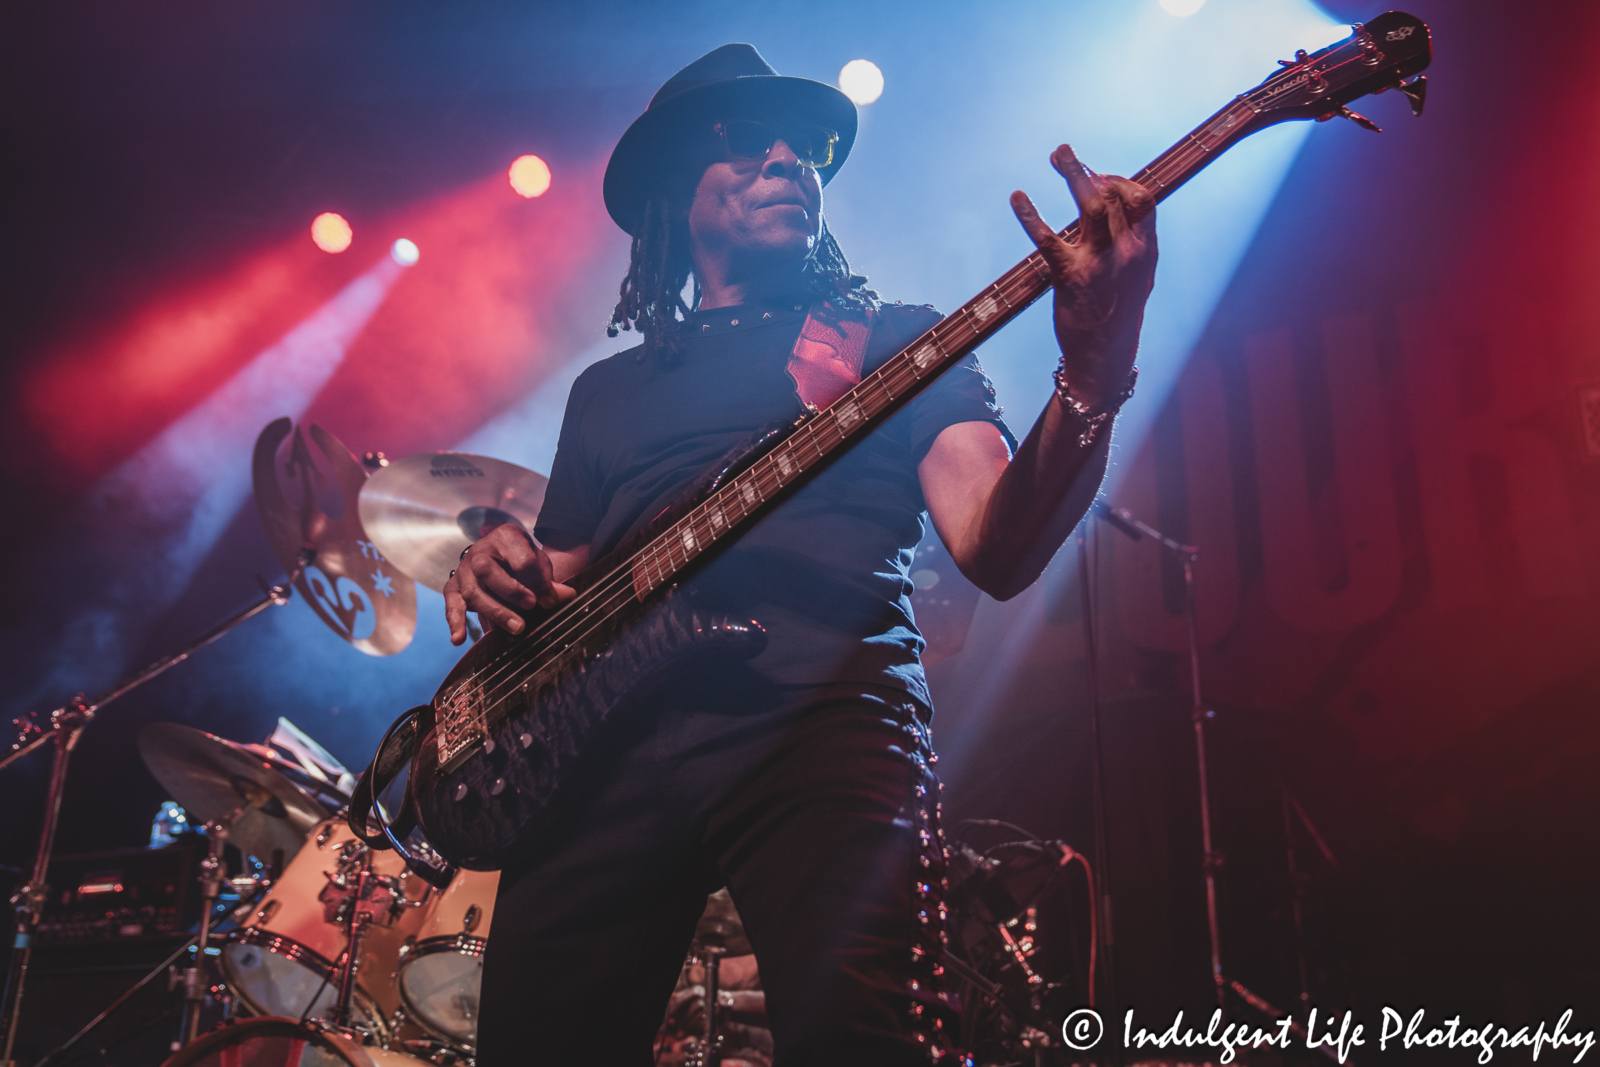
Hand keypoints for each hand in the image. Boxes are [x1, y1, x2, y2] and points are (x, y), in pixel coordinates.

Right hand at [443, 524, 575, 644]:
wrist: (499, 556)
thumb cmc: (522, 560)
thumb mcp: (539, 564)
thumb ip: (549, 581)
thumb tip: (569, 596)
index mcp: (506, 538)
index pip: (520, 559)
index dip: (537, 581)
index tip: (549, 601)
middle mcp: (480, 552)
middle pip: (487, 571)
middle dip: (511, 591)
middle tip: (531, 607)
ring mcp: (464, 570)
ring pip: (473, 592)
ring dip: (495, 612)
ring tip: (517, 628)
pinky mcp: (453, 588)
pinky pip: (451, 605)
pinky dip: (455, 623)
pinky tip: (459, 640)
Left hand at [1011, 144, 1156, 409]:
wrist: (1103, 358)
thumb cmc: (1117, 313)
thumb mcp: (1136, 277)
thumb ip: (1131, 242)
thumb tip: (1113, 204)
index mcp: (1145, 251)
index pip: (1143, 199)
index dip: (1119, 181)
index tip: (1098, 177)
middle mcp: (1127, 253)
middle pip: (1115, 195)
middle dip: (1088, 170)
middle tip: (1064, 153)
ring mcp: (1100, 263)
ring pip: (1090, 205)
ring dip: (1073, 174)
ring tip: (1058, 155)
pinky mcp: (1070, 277)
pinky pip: (1048, 238)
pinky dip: (1030, 214)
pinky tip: (1017, 197)